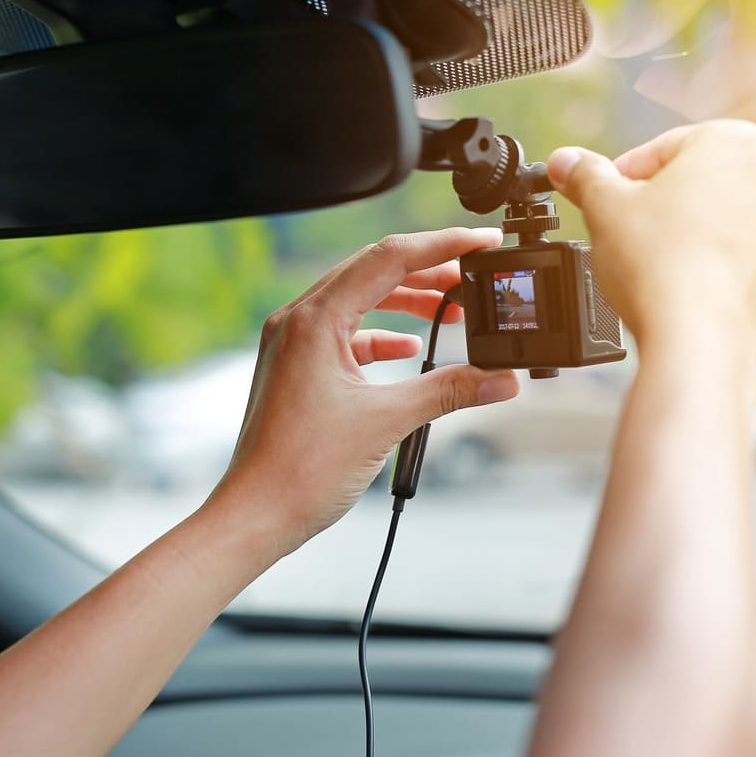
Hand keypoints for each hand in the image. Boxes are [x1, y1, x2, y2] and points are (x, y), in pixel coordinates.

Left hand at [209, 228, 520, 555]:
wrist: (256, 515)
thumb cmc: (299, 471)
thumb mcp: (387, 422)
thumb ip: (448, 391)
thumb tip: (500, 378)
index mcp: (315, 319)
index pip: (388, 258)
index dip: (442, 245)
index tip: (481, 241)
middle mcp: (297, 320)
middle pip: (373, 270)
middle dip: (428, 270)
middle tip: (474, 274)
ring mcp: (292, 343)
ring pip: (358, 300)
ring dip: (405, 301)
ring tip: (450, 309)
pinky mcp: (295, 367)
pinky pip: (345, 333)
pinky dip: (380, 335)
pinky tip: (408, 348)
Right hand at [547, 120, 755, 357]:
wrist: (696, 341)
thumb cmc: (657, 265)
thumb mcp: (603, 207)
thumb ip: (585, 175)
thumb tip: (566, 163)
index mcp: (734, 142)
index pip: (668, 148)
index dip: (629, 175)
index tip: (610, 198)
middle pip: (709, 183)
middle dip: (672, 205)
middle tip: (636, 234)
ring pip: (737, 226)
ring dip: (704, 239)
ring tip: (665, 267)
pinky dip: (730, 277)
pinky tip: (695, 292)